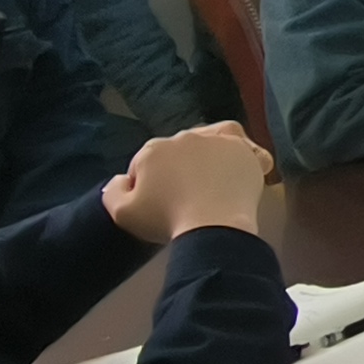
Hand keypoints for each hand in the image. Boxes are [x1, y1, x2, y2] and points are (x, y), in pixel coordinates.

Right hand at [105, 123, 272, 246]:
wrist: (211, 225)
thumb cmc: (165, 219)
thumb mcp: (122, 213)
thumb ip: (113, 191)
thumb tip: (121, 179)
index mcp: (153, 150)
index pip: (146, 161)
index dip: (149, 183)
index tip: (157, 203)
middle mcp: (185, 137)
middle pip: (179, 150)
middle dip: (179, 169)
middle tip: (185, 197)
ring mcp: (218, 141)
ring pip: (215, 140)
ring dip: (213, 153)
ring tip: (214, 175)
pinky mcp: (245, 152)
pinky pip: (250, 150)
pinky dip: (249, 157)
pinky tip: (247, 169)